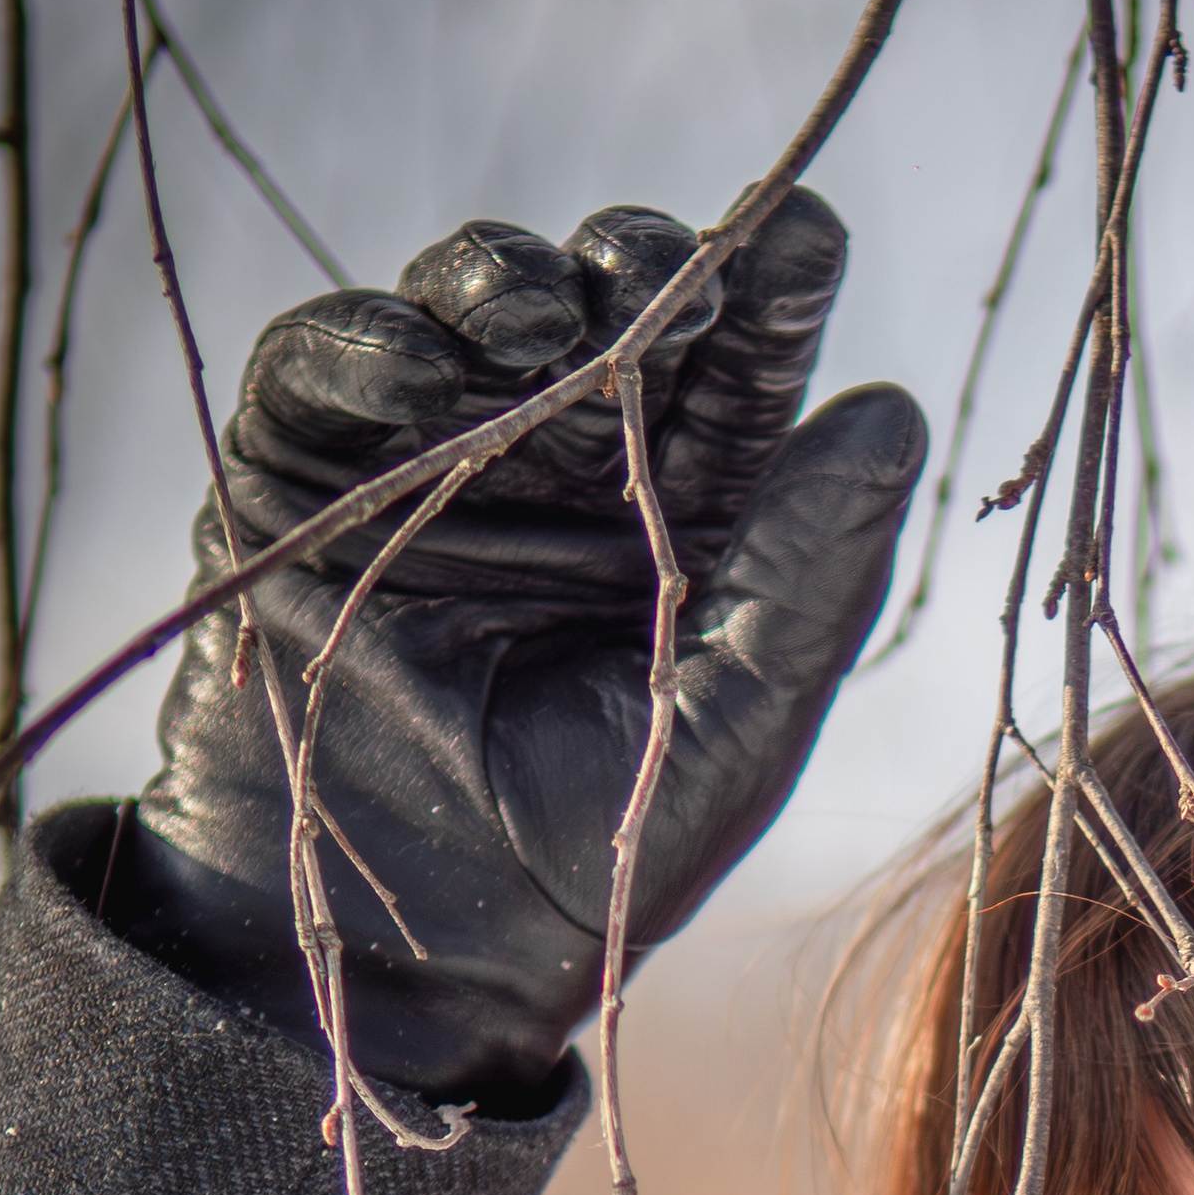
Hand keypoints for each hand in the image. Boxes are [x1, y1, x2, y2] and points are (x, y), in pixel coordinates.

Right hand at [111, 197, 924, 1099]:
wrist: (412, 958)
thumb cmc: (595, 866)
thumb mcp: (731, 729)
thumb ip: (809, 579)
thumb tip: (890, 412)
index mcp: (683, 521)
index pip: (733, 378)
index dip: (772, 298)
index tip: (813, 236)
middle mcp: (566, 468)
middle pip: (610, 307)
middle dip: (641, 267)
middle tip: (664, 273)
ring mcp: (435, 458)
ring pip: (474, 307)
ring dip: (511, 284)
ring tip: (547, 314)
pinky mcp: (304, 470)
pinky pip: (328, 365)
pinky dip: (375, 349)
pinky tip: (429, 370)